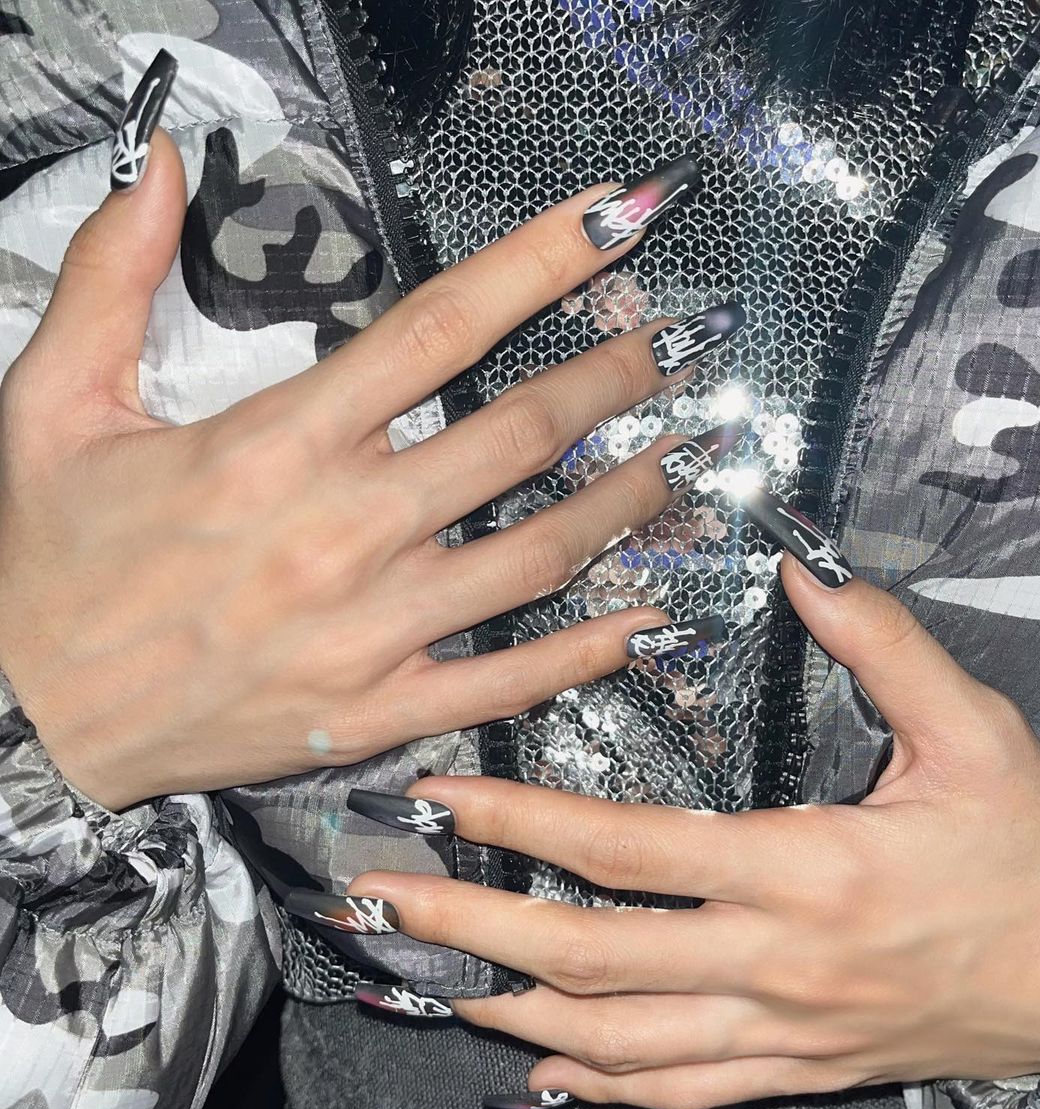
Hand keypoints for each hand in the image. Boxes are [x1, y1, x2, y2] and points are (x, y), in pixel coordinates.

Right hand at [0, 126, 706, 808]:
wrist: (30, 721)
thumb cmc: (46, 566)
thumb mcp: (49, 405)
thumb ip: (108, 275)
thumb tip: (166, 164)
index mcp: (272, 446)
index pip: (436, 329)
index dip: (537, 264)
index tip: (610, 225)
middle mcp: (340, 533)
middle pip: (514, 437)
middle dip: (612, 378)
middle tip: (676, 346)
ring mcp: (369, 633)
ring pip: (533, 556)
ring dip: (622, 502)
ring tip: (683, 460)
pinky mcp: (376, 711)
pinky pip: (503, 679)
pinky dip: (583, 651)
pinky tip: (644, 621)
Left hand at [348, 548, 1039, 1108]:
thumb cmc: (1032, 856)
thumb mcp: (977, 734)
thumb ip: (884, 646)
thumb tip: (803, 568)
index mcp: (808, 869)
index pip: (630, 849)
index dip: (523, 822)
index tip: (444, 799)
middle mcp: (776, 961)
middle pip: (593, 957)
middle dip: (475, 928)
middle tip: (387, 904)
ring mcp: (780, 1032)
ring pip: (619, 1043)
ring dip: (513, 1012)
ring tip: (432, 981)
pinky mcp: (795, 1072)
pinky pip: (681, 1093)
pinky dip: (600, 1086)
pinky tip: (540, 1069)